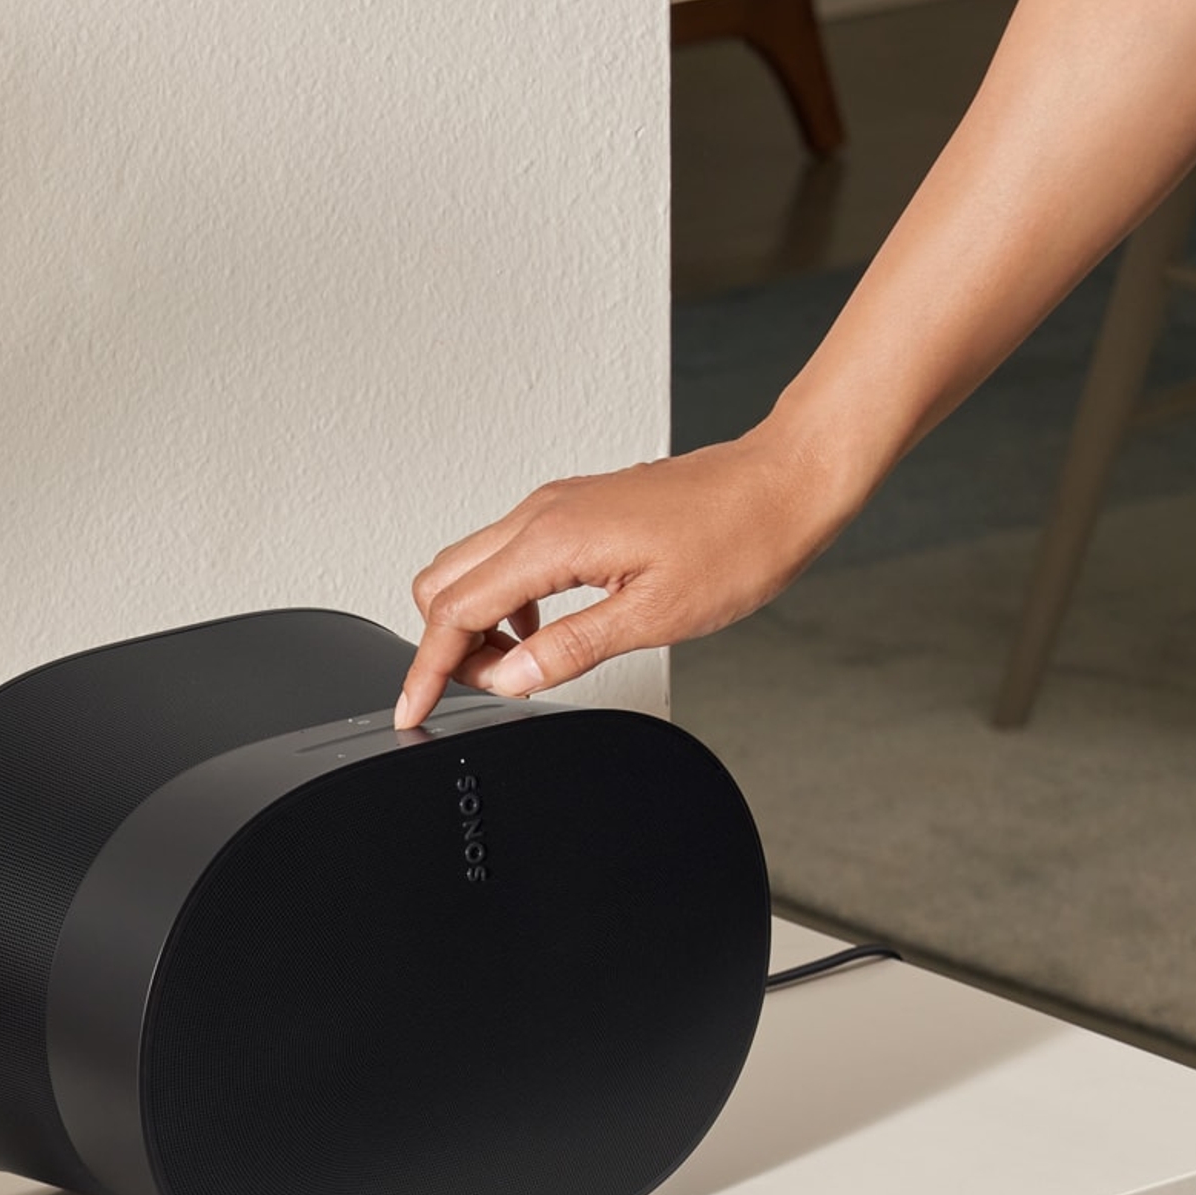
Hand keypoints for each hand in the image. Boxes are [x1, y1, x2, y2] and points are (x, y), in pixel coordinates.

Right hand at [396, 427, 861, 726]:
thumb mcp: (653, 616)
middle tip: (476, 692)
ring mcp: (555, 505)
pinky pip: (507, 552)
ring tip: (514, 666)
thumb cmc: (738, 539)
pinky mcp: (574, 507)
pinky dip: (502, 597)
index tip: (412, 711)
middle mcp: (542, 514)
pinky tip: (542, 629)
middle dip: (442, 643)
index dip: (426, 670)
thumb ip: (568, 649)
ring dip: (472, 620)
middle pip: (442, 583)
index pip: (455, 611)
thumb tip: (508, 679)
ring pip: (469, 565)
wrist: (783, 483)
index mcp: (552, 541)